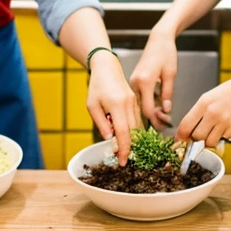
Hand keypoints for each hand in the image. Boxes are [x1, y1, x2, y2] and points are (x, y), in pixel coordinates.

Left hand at [86, 51, 139, 165]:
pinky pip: (137, 119)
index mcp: (117, 105)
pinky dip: (133, 129)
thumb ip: (101, 123)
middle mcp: (129, 104)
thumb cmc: (96, 86)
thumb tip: (109, 139)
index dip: (123, 150)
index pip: (123, 133)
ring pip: (137, 127)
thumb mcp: (92, 106)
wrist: (107, 68)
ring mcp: (134, 102)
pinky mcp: (136, 101)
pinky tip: (125, 133)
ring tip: (121, 147)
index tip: (122, 162)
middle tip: (121, 158)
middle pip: (133, 132)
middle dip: (128, 147)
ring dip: (131, 139)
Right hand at [129, 26, 177, 129]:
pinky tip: (156, 105)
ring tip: (162, 115)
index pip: (147, 110)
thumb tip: (166, 110)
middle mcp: (135, 83)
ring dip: (149, 111)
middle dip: (153, 118)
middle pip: (141, 109)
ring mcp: (133, 81)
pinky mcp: (134, 80)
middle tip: (165, 123)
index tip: (164, 127)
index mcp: (145, 82)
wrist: (158, 39)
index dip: (156, 121)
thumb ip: (167, 94)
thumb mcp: (170, 74)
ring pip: (139, 104)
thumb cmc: (166, 54)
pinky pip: (139, 97)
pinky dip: (146, 103)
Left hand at [176, 72, 230, 146]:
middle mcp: (213, 113)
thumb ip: (197, 113)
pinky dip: (222, 137)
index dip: (181, 135)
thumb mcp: (207, 98)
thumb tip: (187, 131)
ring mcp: (224, 122)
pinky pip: (223, 140)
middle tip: (199, 133)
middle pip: (197, 137)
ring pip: (210, 142)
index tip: (180, 138)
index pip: (186, 125)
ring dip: (209, 140)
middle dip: (196, 138)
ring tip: (212, 131)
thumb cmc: (226, 93)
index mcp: (203, 103)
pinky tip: (224, 127)